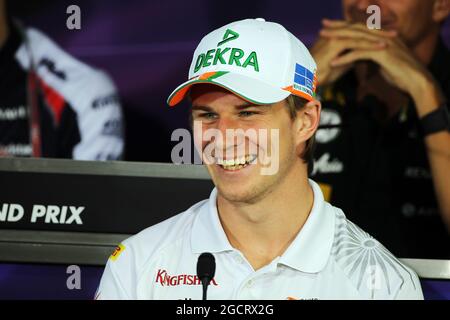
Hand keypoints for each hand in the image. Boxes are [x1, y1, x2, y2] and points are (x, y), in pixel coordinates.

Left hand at [324, 20, 444, 115]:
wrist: (416, 81)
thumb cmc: (401, 75)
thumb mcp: (384, 63)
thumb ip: (373, 57)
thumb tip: (363, 58)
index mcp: (382, 37)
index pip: (360, 28)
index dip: (345, 26)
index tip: (330, 27)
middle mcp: (382, 37)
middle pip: (356, 29)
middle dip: (338, 27)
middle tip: (323, 26)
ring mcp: (382, 43)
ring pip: (356, 38)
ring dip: (338, 38)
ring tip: (323, 40)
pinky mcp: (382, 54)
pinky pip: (360, 54)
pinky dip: (345, 58)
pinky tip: (333, 63)